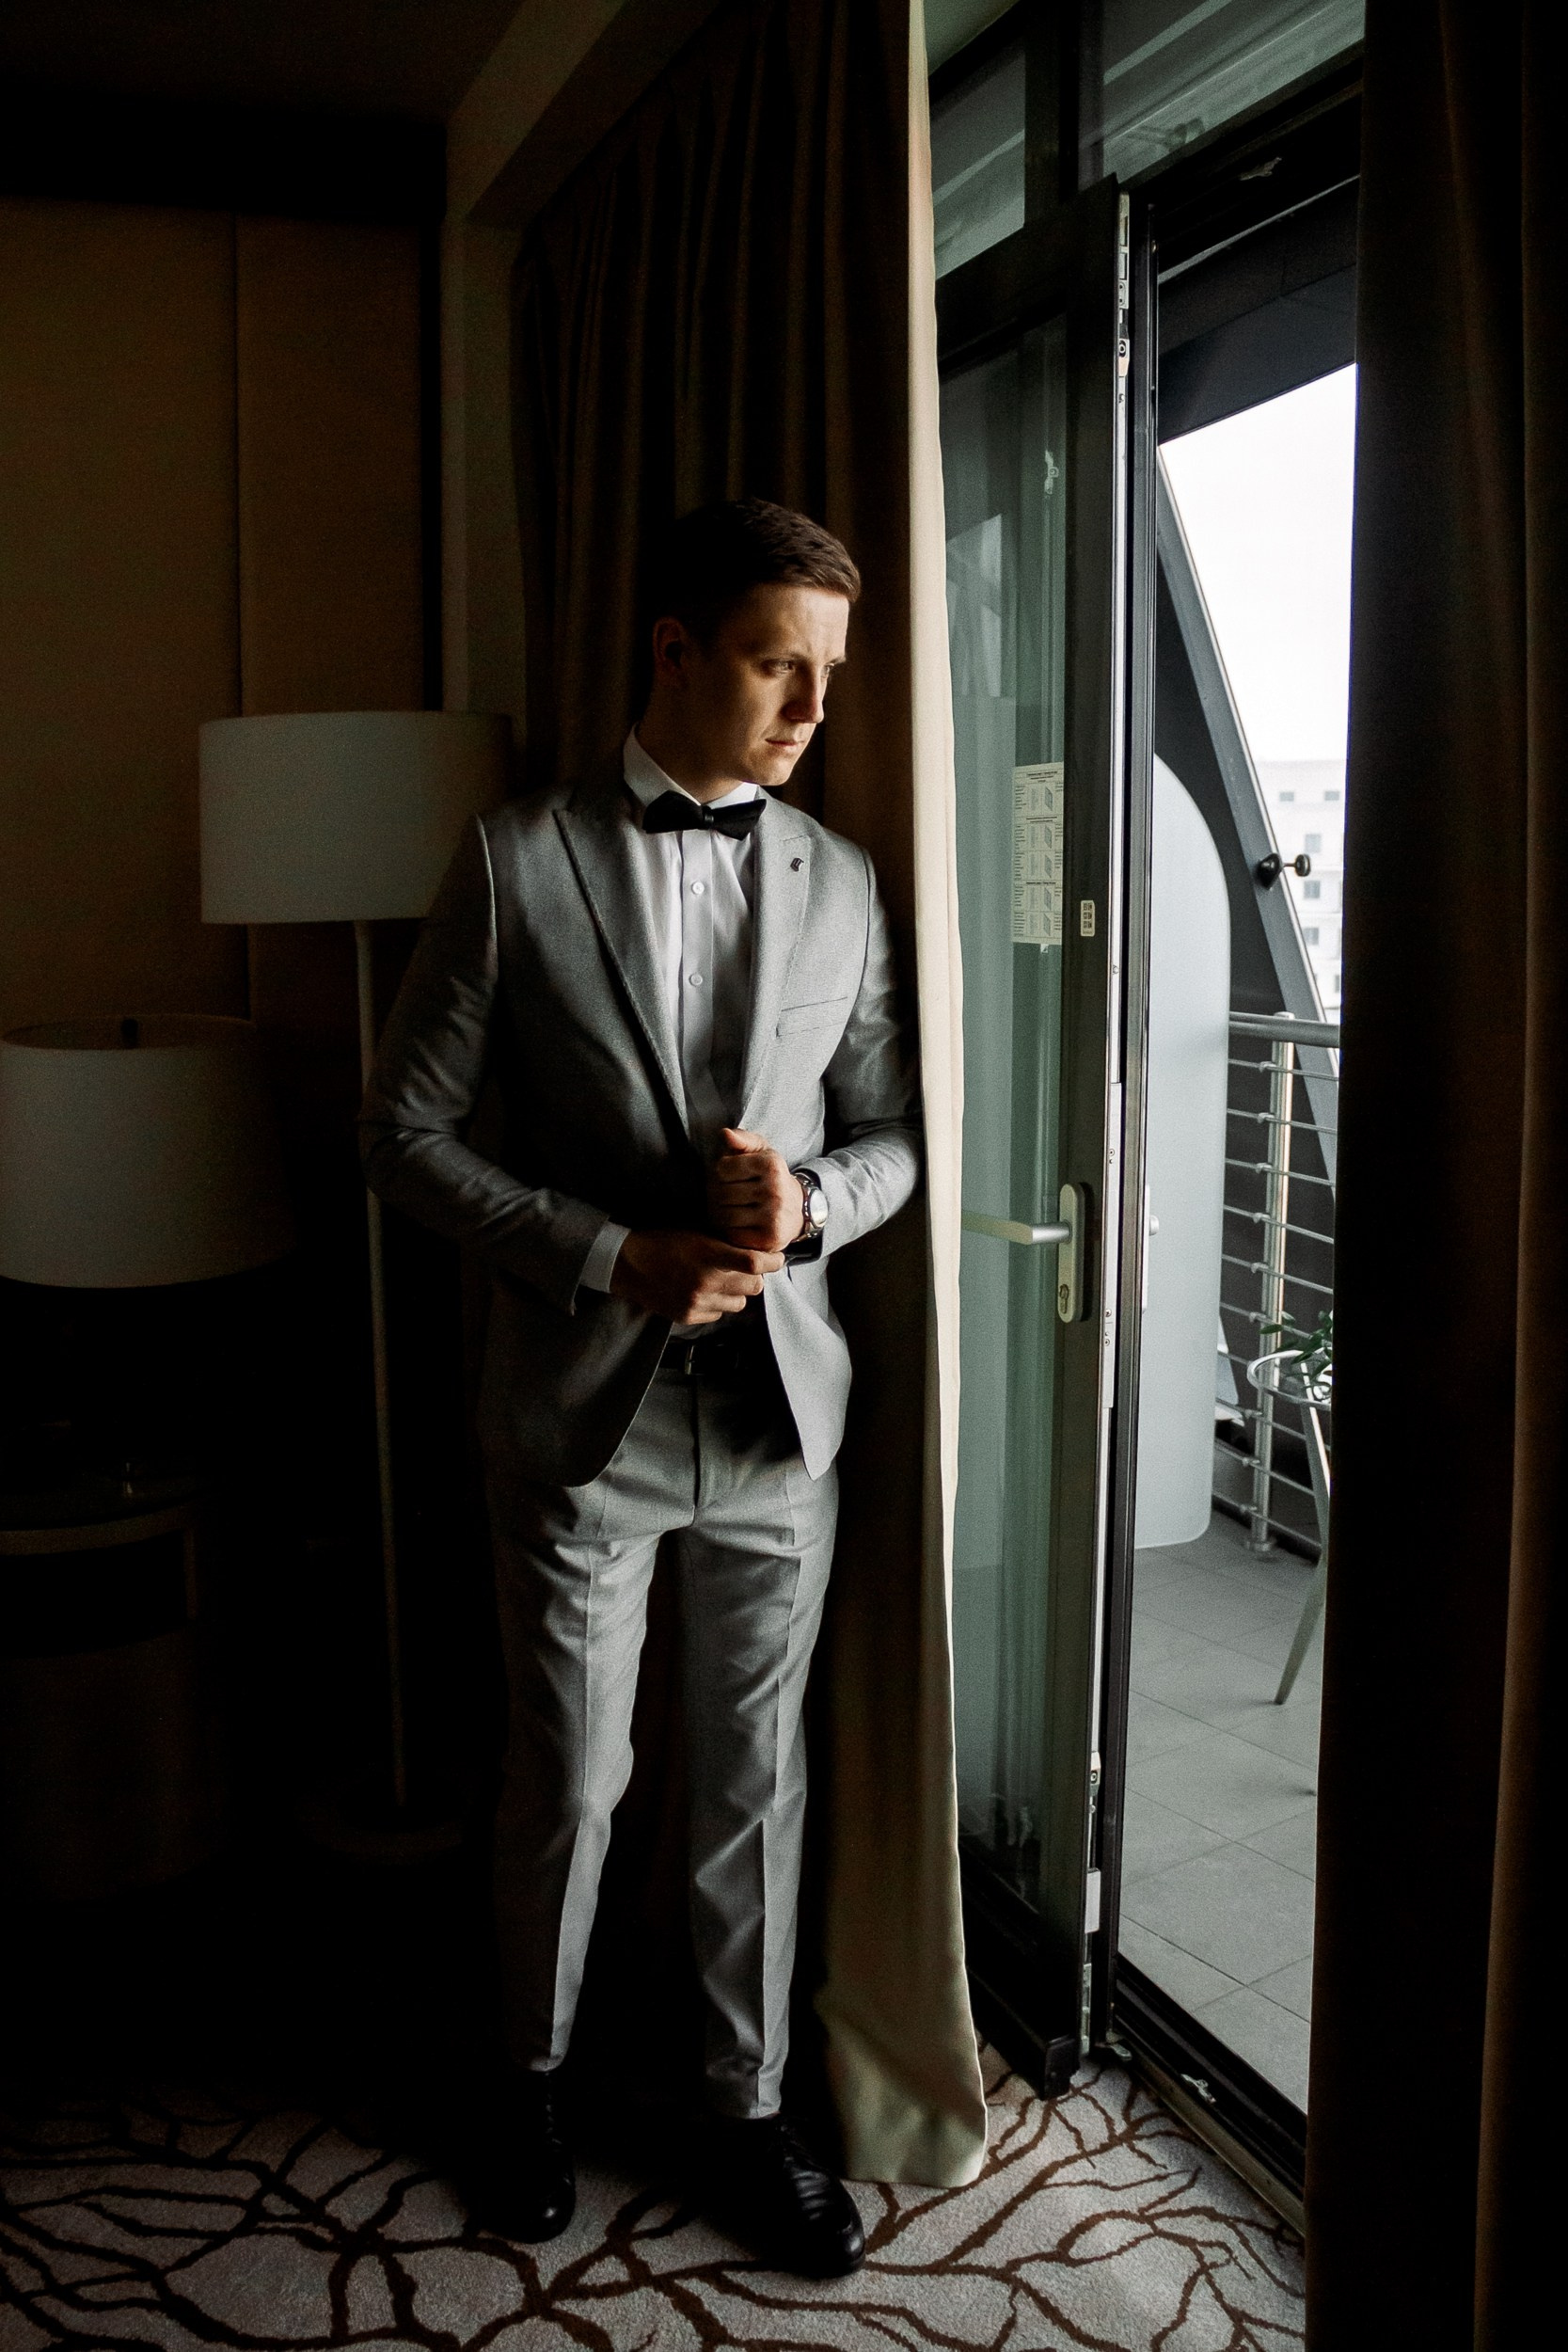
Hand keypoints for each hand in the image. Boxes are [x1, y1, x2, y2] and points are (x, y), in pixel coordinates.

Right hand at [609, 1228, 783, 1323]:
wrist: (627, 1263)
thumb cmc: (664, 1241)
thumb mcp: (697, 1232)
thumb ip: (726, 1243)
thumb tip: (759, 1248)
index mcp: (709, 1254)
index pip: (755, 1264)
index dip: (772, 1262)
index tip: (776, 1259)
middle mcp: (706, 1281)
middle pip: (754, 1287)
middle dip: (754, 1277)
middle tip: (745, 1269)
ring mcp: (698, 1302)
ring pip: (739, 1304)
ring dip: (736, 1292)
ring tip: (721, 1280)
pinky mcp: (689, 1316)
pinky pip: (719, 1314)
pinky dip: (717, 1304)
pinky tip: (703, 1291)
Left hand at [707, 1126, 805, 1252]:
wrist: (798, 1210)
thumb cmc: (771, 1177)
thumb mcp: (761, 1152)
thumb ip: (742, 1139)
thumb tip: (725, 1134)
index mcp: (771, 1164)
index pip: (721, 1168)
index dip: (721, 1172)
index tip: (732, 1176)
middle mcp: (775, 1190)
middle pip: (722, 1193)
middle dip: (718, 1194)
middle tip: (728, 1196)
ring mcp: (773, 1216)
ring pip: (725, 1216)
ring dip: (721, 1214)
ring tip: (730, 1209)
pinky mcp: (770, 1238)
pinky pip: (733, 1235)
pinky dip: (730, 1231)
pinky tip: (738, 1224)